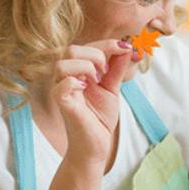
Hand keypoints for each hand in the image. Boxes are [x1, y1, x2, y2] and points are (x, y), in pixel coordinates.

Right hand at [51, 40, 133, 163]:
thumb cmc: (99, 117)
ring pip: (62, 63)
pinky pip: (60, 86)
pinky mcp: (63, 105)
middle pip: (71, 49)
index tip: (126, 48)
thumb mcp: (112, 88)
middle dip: (96, 55)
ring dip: (86, 67)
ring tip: (98, 81)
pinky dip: (75, 83)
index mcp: (76, 72)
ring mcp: (61, 91)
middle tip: (107, 72)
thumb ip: (117, 68)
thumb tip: (127, 47)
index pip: (85, 46)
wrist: (96, 145)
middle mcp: (65, 78)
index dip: (107, 44)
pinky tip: (87, 88)